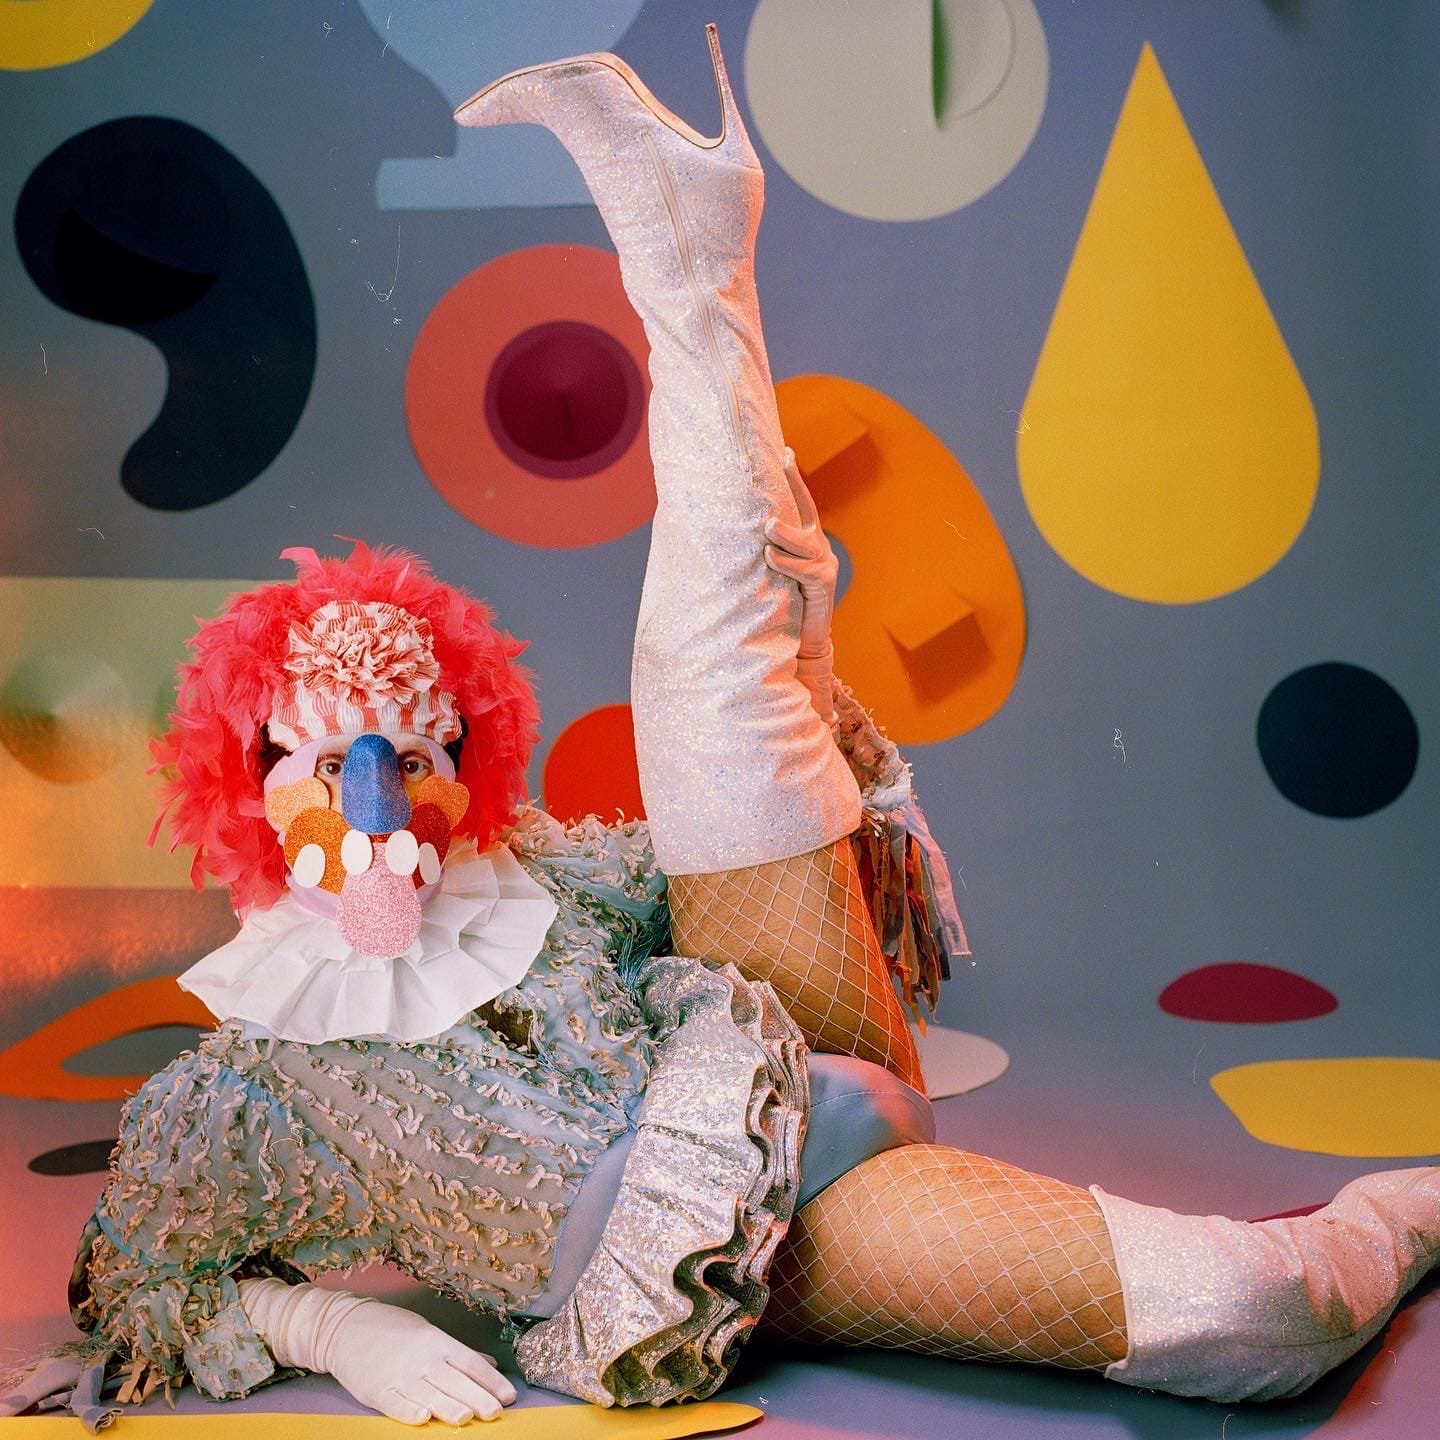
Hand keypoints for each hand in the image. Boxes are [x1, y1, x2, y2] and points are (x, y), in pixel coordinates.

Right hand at [327, 1299, 516, 1424]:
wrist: (347, 1328)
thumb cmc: (394, 1330)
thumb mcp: (430, 1334)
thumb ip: (459, 1354)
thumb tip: (491, 1365)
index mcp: (437, 1343)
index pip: (470, 1362)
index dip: (491, 1380)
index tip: (510, 1395)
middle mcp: (422, 1359)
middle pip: (454, 1380)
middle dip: (477, 1397)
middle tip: (496, 1412)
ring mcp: (399, 1375)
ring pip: (429, 1393)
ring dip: (448, 1406)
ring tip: (467, 1418)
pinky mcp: (377, 1390)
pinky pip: (396, 1403)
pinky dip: (409, 1411)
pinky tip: (423, 1417)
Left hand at [764, 448, 837, 659]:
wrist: (806, 638)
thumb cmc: (785, 601)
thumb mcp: (774, 570)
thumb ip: (766, 548)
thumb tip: (735, 527)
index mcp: (807, 539)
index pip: (801, 503)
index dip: (794, 478)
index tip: (785, 451)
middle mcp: (819, 547)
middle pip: (808, 512)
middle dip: (796, 488)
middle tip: (782, 466)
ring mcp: (825, 565)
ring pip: (804, 543)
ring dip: (784, 535)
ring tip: (768, 527)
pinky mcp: (824, 584)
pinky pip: (805, 570)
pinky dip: (787, 564)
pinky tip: (771, 559)